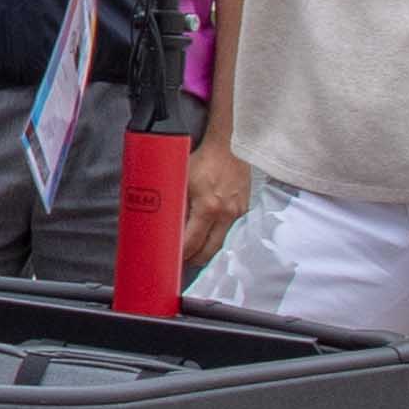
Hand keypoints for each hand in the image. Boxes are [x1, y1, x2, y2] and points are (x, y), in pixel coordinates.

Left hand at [181, 134, 254, 274]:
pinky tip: (209, 239)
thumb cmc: (203, 160)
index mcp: (208, 207)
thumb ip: (175, 203)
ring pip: (221, 245)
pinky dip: (218, 239)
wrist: (230, 147)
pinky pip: (230, 232)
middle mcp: (226, 214)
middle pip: (209, 251)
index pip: (192, 242)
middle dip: (194, 259)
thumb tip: (164, 224)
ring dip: (207, 252)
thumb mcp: (182, 180)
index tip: (171, 260)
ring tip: (193, 255)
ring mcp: (238, 214)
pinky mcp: (244, 210)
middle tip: (181, 262)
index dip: (181, 254)